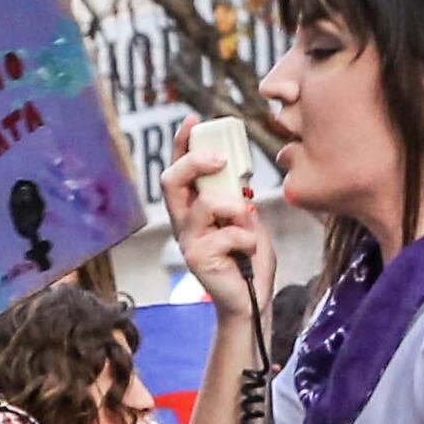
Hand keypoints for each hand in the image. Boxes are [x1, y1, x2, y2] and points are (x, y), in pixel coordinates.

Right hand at [165, 128, 276, 322]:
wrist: (250, 302)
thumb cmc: (248, 262)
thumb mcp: (246, 221)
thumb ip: (238, 201)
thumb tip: (238, 183)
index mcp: (192, 210)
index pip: (179, 171)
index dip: (182, 144)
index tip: (194, 121)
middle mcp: (182, 222)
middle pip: (172, 179)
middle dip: (195, 161)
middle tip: (222, 159)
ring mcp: (187, 240)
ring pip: (205, 203)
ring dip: (235, 209)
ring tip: (247, 224)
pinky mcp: (198, 257)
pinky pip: (228, 232)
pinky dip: (248, 238)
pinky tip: (248, 252)